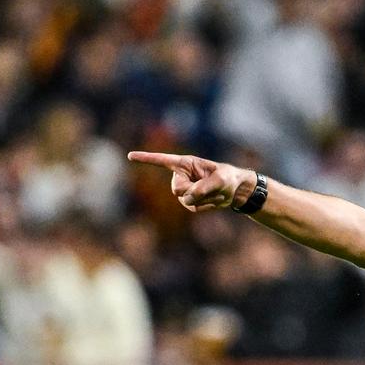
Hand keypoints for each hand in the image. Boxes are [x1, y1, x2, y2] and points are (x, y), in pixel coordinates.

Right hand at [127, 151, 254, 212]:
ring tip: (214, 193)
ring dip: (202, 200)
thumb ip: (204, 187)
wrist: (234, 190)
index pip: (162, 160)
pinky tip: (213, 200)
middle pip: (177, 189)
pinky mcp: (190, 201)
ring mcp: (185, 189)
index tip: (130, 156)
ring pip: (185, 201)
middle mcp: (181, 175)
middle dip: (193, 192)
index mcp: (185, 163)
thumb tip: (189, 197)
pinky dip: (205, 207)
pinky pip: (192, 208)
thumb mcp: (220, 180)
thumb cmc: (228, 178)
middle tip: (209, 188)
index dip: (146, 159)